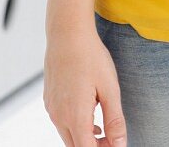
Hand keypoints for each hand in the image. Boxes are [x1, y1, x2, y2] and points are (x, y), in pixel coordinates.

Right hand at [43, 21, 126, 145]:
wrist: (68, 33)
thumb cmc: (90, 57)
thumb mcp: (110, 88)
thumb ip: (115, 120)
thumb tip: (120, 144)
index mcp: (75, 116)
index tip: (115, 144)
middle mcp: (59, 116)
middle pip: (75, 146)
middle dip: (94, 146)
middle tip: (112, 138)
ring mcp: (51, 108)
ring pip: (67, 135)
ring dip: (84, 136)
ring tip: (102, 126)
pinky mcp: (48, 99)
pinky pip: (61, 121)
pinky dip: (75, 124)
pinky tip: (89, 110)